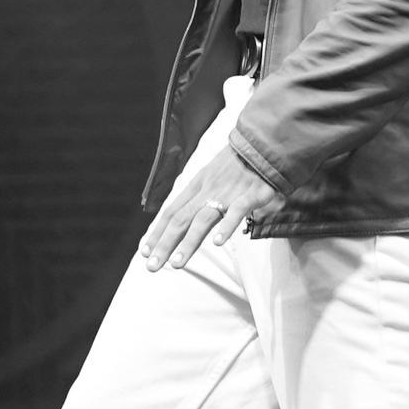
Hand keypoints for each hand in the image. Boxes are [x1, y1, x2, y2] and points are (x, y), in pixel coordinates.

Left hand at [139, 73, 278, 271]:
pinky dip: (226, 227)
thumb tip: (187, 218)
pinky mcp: (250, 194)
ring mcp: (227, 192)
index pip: (171, 211)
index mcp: (196, 185)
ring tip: (176, 264)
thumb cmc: (238, 163)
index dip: (156, 232)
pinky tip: (216, 243)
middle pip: (180, 219)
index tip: (144, 251)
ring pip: (202, 220)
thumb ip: (200, 196)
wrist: (264, 142)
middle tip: (151, 266)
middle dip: (164, 244)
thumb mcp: (211, 175)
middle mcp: (206, 190)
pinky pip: (236, 212)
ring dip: (188, 243)